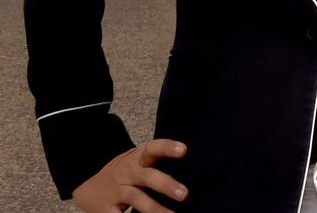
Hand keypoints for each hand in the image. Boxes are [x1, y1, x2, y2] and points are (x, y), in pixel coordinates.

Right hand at [71, 138, 187, 211]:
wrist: (87, 182)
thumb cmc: (125, 172)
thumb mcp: (138, 162)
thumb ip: (156, 164)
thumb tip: (191, 170)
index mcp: (138, 158)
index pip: (153, 148)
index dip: (167, 147)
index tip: (184, 149)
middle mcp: (128, 172)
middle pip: (148, 176)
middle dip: (166, 184)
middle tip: (185, 194)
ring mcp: (117, 191)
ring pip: (137, 199)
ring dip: (156, 209)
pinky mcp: (106, 209)